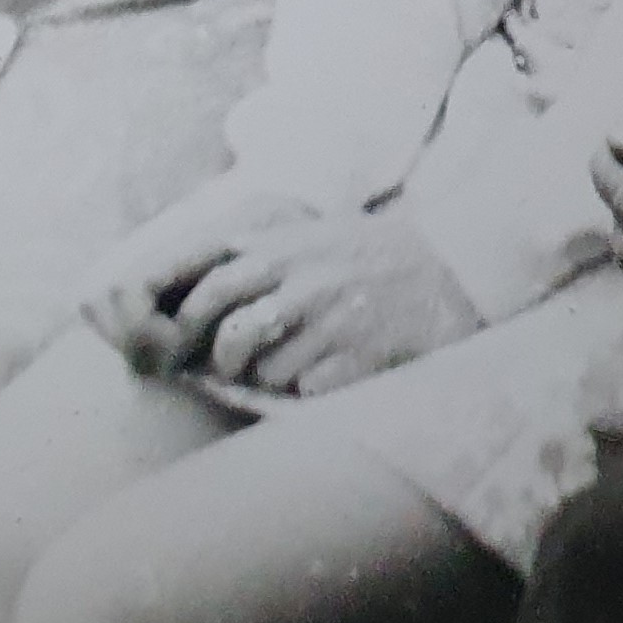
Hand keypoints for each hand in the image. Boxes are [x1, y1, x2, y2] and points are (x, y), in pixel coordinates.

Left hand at [167, 203, 482, 397]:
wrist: (450, 271)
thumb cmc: (368, 256)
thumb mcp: (311, 232)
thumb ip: (257, 248)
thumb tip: (188, 287)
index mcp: (286, 243)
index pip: (209, 275)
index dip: (181, 312)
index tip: (173, 336)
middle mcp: (304, 277)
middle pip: (227, 327)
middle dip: (216, 357)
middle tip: (223, 367)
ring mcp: (330, 317)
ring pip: (263, 370)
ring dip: (266, 379)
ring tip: (289, 365)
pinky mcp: (356, 354)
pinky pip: (303, 391)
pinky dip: (306, 391)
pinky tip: (327, 373)